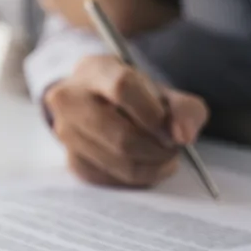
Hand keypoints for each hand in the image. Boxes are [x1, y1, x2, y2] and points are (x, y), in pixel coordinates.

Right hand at [45, 55, 208, 187]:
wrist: (96, 104)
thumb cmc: (133, 97)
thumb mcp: (163, 91)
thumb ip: (184, 109)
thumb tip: (183, 137)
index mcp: (95, 71)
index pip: (122, 89)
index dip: (153, 114)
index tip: (170, 127)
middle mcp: (70, 100)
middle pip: (121, 136)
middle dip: (157, 149)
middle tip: (173, 149)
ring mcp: (66, 132)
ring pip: (117, 162)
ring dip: (151, 167)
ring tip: (164, 157)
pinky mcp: (71, 160)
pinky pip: (111, 179)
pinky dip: (137, 177)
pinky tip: (146, 166)